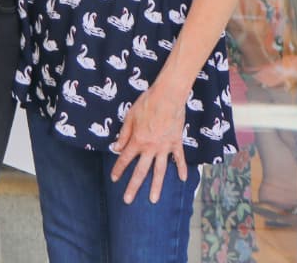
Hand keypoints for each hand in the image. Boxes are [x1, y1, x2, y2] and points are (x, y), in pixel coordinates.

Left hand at [110, 85, 187, 203]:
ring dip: (156, 186)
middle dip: (133, 186)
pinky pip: (179, 158)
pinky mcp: (176, 142)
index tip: (114, 178)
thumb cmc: (147, 103)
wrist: (167, 96)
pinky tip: (183, 179)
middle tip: (127, 200)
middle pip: (140, 171)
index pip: (125, 158)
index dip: (118, 169)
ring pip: (159, 171)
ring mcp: (164, 147)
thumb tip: (116, 148)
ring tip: (153, 199)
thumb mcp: (130, 116)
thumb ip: (124, 134)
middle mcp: (150, 148)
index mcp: (137, 140)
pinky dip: (181, 168)